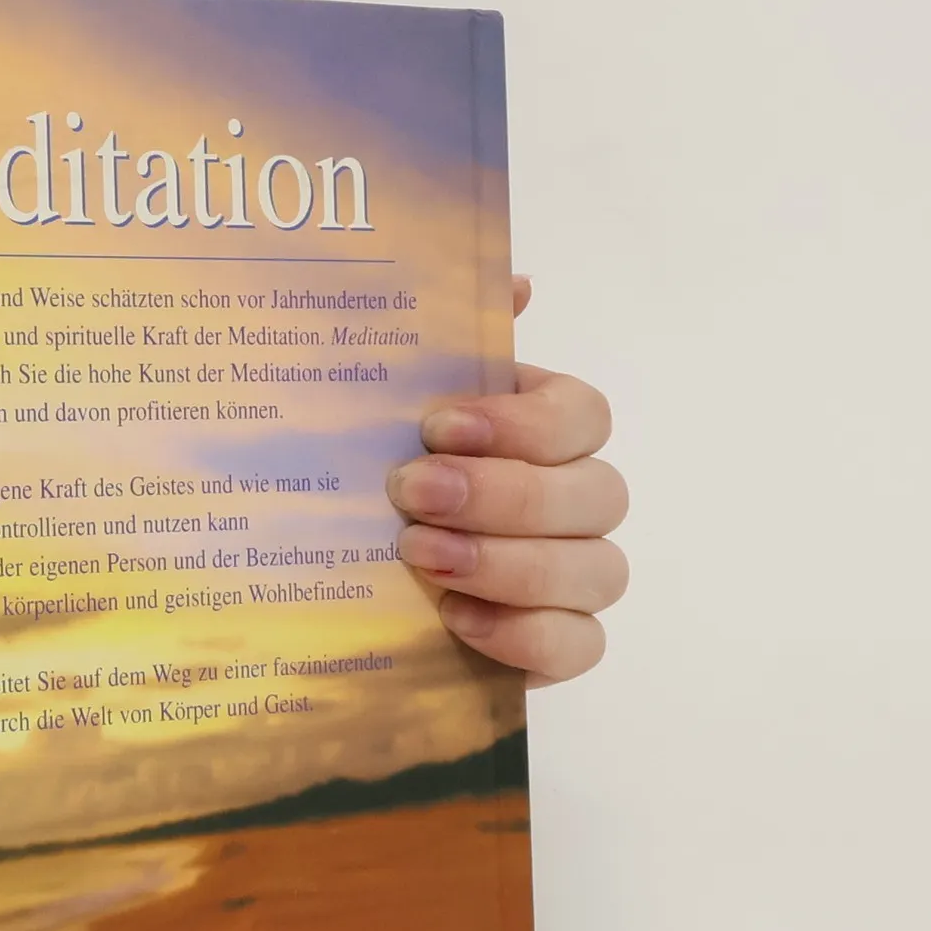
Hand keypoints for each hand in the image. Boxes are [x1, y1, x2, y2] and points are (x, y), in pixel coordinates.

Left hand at [388, 277, 627, 686]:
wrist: (333, 586)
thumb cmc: (374, 480)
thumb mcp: (386, 408)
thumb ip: (444, 342)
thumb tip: (516, 283)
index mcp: (545, 434)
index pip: (582, 417)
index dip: (522, 423)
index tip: (437, 426)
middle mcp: (575, 504)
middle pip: (596, 494)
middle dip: (503, 494)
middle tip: (411, 492)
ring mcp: (575, 581)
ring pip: (597, 570)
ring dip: (509, 562)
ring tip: (422, 555)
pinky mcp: (556, 647)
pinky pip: (579, 644)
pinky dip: (523, 633)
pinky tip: (455, 618)